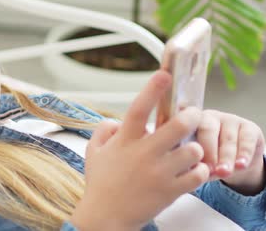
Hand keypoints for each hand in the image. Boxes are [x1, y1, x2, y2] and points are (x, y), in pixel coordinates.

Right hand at [71, 70, 209, 230]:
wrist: (106, 217)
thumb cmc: (100, 183)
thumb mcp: (93, 152)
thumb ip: (103, 130)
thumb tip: (116, 121)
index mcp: (125, 141)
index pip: (139, 108)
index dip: (152, 89)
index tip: (164, 74)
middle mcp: (143, 153)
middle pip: (179, 125)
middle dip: (191, 116)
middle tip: (193, 116)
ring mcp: (159, 172)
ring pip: (194, 150)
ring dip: (195, 147)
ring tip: (190, 150)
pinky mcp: (170, 190)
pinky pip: (197, 174)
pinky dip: (198, 170)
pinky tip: (190, 170)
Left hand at [196, 109, 264, 194]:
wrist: (237, 160)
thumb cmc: (211, 158)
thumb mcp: (200, 160)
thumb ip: (194, 162)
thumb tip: (189, 170)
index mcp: (192, 122)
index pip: (188, 129)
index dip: (192, 148)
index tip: (193, 167)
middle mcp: (210, 117)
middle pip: (208, 130)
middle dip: (209, 152)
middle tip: (209, 169)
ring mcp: (231, 119)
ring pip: (228, 138)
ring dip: (226, 157)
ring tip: (224, 172)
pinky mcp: (250, 127)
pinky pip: (247, 140)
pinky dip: (244, 154)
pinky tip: (240, 165)